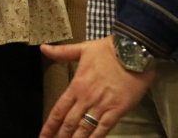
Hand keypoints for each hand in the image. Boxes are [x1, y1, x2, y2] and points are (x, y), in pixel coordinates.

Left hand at [39, 37, 154, 137]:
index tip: (43, 136)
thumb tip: (43, 48)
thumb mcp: (83, 48)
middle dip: (60, 137)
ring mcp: (102, 106)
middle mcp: (87, 98)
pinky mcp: (117, 111)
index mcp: (77, 85)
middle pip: (69, 123)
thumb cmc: (110, 50)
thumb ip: (62, 52)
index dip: (50, 126)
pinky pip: (104, 129)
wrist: (135, 52)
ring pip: (84, 129)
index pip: (59, 110)